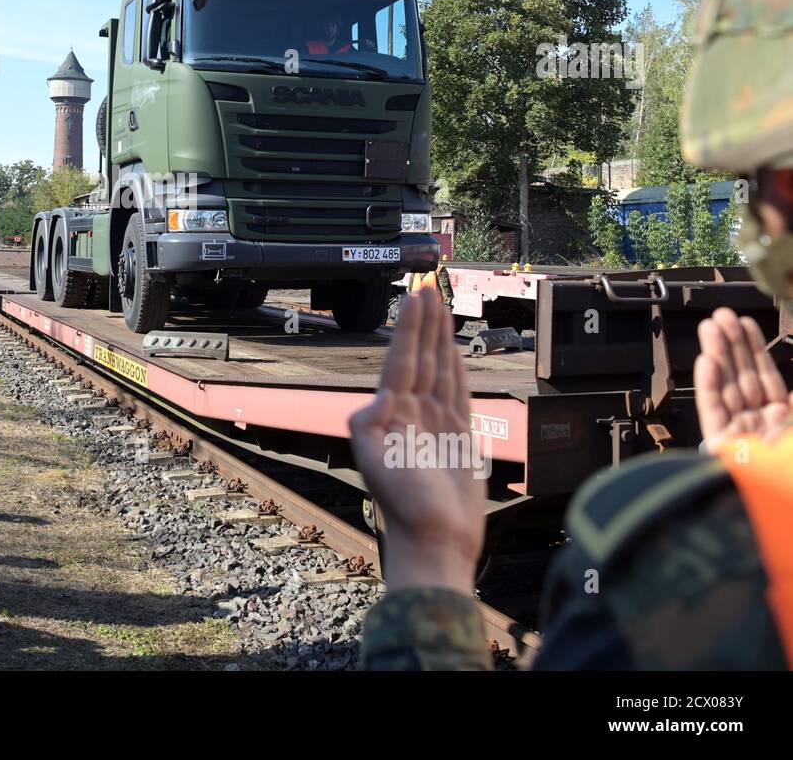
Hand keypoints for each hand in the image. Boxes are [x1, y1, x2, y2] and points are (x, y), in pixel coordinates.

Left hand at [348, 285, 484, 593]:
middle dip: (423, 320)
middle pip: (419, 355)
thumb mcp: (373, 463)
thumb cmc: (404, 508)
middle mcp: (410, 413)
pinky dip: (456, 367)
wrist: (436, 541)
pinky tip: (454, 348)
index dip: (409, 326)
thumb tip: (384, 394)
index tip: (416, 295)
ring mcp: (434, 422)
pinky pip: (457, 392)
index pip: (401, 359)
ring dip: (438, 336)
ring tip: (440, 305)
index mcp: (390, 414)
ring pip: (438, 368)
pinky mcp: (457, 436)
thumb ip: (368, 424)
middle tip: (428, 285)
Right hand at [693, 307, 792, 453]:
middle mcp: (762, 426)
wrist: (789, 503)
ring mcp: (741, 435)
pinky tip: (708, 361)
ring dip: (719, 355)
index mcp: (784, 422)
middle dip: (733, 346)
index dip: (755, 349)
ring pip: (727, 387)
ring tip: (710, 328)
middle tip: (720, 316)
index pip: (765, 377)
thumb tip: (789, 381)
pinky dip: (710, 385)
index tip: (745, 323)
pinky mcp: (722, 447)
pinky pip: (714, 410)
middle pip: (743, 378)